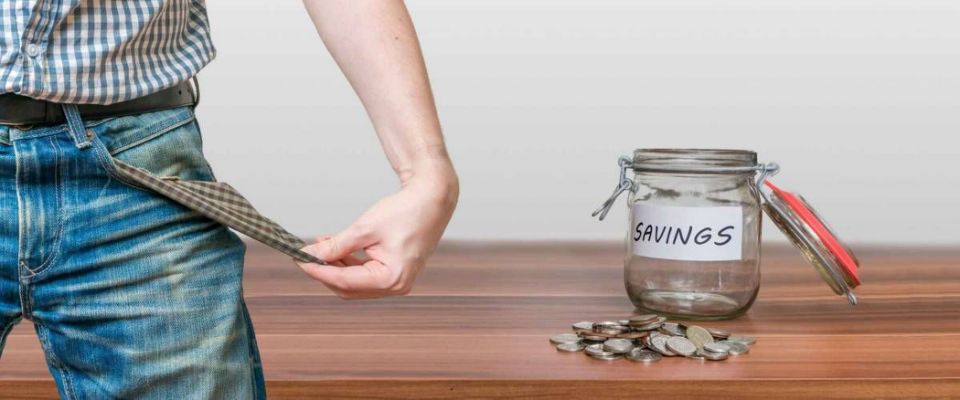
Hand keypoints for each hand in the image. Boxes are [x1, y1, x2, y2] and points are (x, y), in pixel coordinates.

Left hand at [296, 160, 457, 298]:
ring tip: (320, 245)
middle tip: (306, 254)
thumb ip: (335, 246)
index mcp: (392, 278)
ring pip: (355, 283)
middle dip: (326, 271)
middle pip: (349, 288)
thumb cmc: (405, 211)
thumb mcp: (364, 229)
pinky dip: (349, 263)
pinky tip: (336, 248)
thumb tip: (309, 255)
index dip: (318, 271)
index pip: (345, 282)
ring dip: (336, 266)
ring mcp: (397, 281)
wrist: (432, 198)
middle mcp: (396, 286)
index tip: (299, 260)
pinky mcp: (395, 272)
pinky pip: (366, 275)